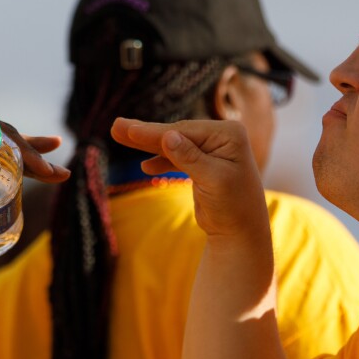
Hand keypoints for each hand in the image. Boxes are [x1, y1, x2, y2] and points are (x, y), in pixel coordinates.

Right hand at [110, 117, 268, 244]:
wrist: (241, 233)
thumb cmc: (233, 207)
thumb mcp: (212, 180)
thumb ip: (189, 158)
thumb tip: (168, 136)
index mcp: (228, 134)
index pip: (184, 132)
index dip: (153, 133)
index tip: (128, 129)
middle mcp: (221, 137)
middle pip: (176, 134)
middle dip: (145, 134)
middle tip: (116, 126)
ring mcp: (212, 149)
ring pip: (173, 145)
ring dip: (147, 145)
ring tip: (120, 135)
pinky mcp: (203, 164)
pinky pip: (177, 157)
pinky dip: (161, 161)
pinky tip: (146, 167)